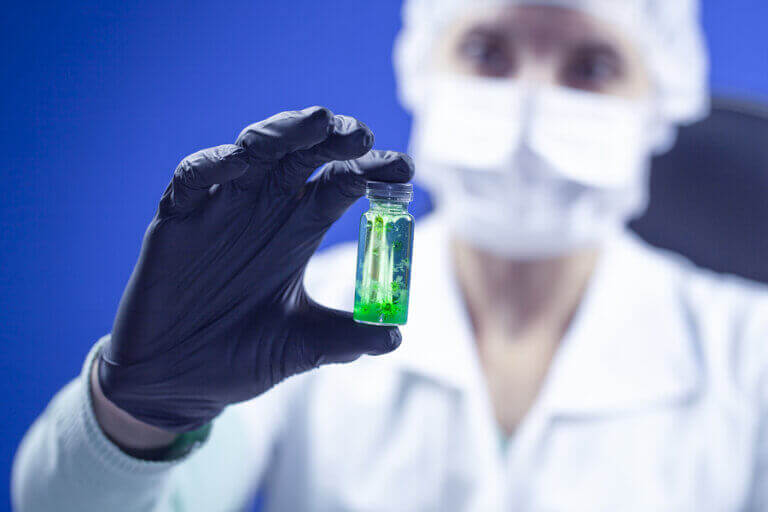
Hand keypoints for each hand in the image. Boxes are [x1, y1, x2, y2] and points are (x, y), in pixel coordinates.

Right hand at [98, 107, 413, 431]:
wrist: (175, 382)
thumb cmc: (241, 357)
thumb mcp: (302, 347)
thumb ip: (345, 338)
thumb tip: (395, 335)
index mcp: (300, 229)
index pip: (341, 183)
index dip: (371, 171)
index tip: (403, 169)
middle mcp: (266, 209)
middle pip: (303, 156)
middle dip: (332, 140)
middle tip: (361, 136)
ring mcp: (221, 209)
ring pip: (252, 152)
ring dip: (283, 134)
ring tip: (317, 122)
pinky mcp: (177, 219)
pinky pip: (192, 180)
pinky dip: (212, 165)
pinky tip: (238, 162)